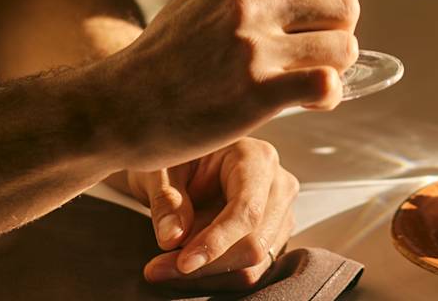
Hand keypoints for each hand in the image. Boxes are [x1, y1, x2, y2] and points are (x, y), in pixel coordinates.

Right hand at [103, 0, 357, 169]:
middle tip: (323, 58)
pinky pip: (327, 85)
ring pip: (344, 46)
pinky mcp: (256, 95)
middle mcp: (249, 9)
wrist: (114, 108)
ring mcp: (253, 51)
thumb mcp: (193, 7)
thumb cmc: (151, 65)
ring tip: (315, 84)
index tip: (317, 29)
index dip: (329, 6)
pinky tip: (311, 104)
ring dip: (339, 68)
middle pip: (342, 5)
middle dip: (342, 32)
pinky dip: (330, 96)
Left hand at [116, 138, 298, 289]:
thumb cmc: (176, 158)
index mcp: (257, 158)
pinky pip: (248, 272)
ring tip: (164, 267)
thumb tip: (172, 238)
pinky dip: (212, 278)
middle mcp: (278, 186)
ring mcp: (280, 215)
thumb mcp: (160, 169)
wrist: (184, 166)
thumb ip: (166, 199)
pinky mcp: (272, 239)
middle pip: (254, 244)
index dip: (217, 241)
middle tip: (158, 269)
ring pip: (253, 266)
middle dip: (206, 265)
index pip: (248, 210)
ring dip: (206, 275)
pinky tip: (183, 267)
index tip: (183, 262)